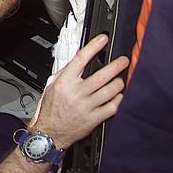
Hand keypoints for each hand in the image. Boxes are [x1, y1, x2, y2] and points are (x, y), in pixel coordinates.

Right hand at [29, 33, 126, 147]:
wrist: (49, 133)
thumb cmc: (50, 108)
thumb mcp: (51, 85)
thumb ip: (66, 71)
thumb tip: (79, 57)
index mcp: (64, 82)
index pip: (81, 59)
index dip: (94, 47)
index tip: (103, 39)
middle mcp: (76, 93)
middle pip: (101, 76)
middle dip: (116, 66)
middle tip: (123, 60)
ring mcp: (86, 107)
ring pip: (109, 91)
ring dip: (119, 83)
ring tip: (121, 79)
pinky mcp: (93, 119)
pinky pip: (111, 107)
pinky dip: (118, 100)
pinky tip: (119, 95)